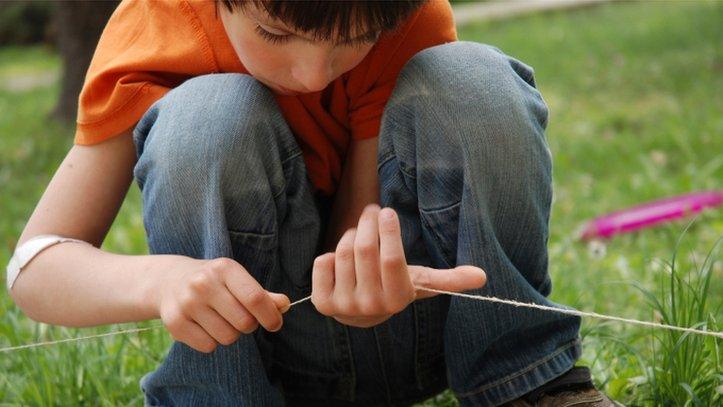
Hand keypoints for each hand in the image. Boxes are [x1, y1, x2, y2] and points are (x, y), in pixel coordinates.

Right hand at [156, 257, 290, 352]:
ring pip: (227, 337)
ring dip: (230, 334)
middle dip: (249, 325)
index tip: (274, 323)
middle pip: (244, 323)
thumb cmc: (214, 281)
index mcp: (224, 268)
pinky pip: (208, 346)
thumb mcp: (237, 279)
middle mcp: (204, 284)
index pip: (255, 298)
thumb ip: (262, 294)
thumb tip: (285, 305)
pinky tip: (204, 326)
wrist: (170, 280)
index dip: (270, 316)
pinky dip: (212, 341)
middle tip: (241, 317)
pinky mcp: (175, 323)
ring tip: (221, 319)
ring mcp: (187, 304)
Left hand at [311, 204, 485, 327]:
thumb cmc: (395, 285)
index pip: (391, 260)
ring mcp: (344, 307)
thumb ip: (449, 278)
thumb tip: (482, 276)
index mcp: (398, 300)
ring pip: (343, 252)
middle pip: (365, 250)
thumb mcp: (420, 281)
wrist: (361, 312)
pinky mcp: (322, 303)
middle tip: (373, 211)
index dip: (389, 232)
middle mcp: (371, 307)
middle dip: (368, 223)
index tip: (389, 212)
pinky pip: (323, 261)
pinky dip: (331, 253)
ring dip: (351, 234)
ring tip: (360, 233)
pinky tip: (342, 259)